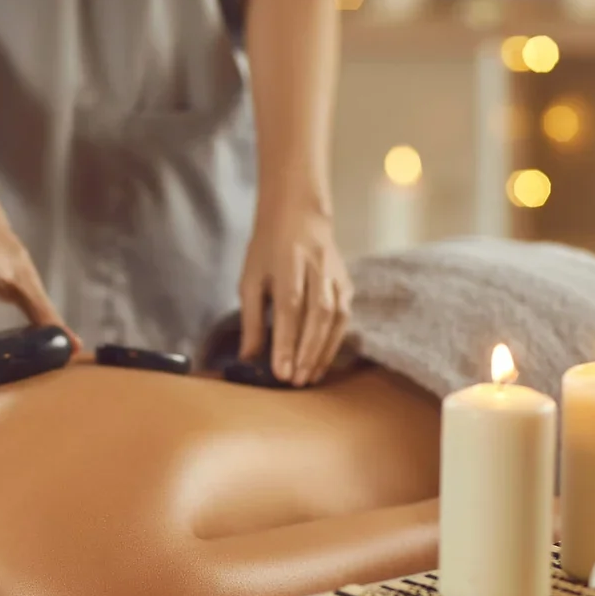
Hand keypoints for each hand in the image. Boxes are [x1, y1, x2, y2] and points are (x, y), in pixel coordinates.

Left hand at [238, 209, 352, 386]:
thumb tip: (248, 357)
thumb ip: (251, 319)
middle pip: (317, 315)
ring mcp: (336, 274)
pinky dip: (336, 340)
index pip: (289, 308)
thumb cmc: (268, 249)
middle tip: (295, 381)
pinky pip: (346, 315)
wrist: (299, 213)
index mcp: (288, 263)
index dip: (286, 342)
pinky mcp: (346, 282)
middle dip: (306, 352)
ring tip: (309, 377)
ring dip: (323, 351)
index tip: (280, 372)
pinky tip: (323, 360)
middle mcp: (317, 267)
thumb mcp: (250, 278)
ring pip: (336, 317)